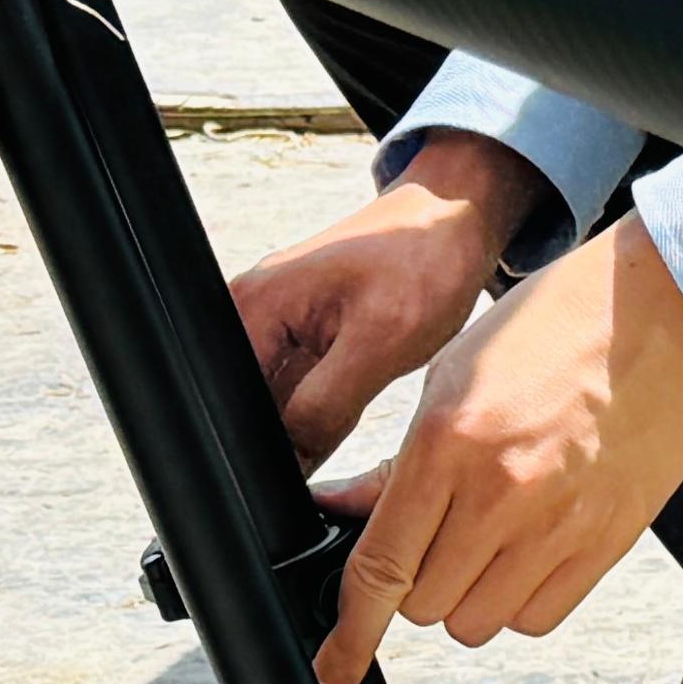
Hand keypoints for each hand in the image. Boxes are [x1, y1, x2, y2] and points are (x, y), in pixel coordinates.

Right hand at [229, 132, 549, 474]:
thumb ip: (323, 406)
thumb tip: (289, 463)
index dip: (262, 451)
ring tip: (358, 398)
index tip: (309, 465)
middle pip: (243, 408)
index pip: (228, 406)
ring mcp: (272, 322)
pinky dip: (323, 406)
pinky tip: (358, 392)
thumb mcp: (380, 342)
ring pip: (271, 406)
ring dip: (308, 423)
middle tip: (345, 427)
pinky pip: (294, 390)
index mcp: (253, 307)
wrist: (454, 219)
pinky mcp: (297, 333)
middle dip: (287, 439)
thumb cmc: (424, 262)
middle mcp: (248, 312)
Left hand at [314, 218, 682, 683]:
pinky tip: (528, 548)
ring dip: (467, 595)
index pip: (379, 568)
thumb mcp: (452, 374)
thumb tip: (342, 512)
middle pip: (425, 607)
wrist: (661, 314)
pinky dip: (519, 601)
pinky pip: (537, 619)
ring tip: (488, 533)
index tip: (330, 674)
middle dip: (417, 582)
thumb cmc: (554, 327)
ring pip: (477, 623)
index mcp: (448, 441)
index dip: (347, 634)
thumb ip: (396, 462)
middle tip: (437, 531)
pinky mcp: (606, 543)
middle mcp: (500, 492)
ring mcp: (558, 524)